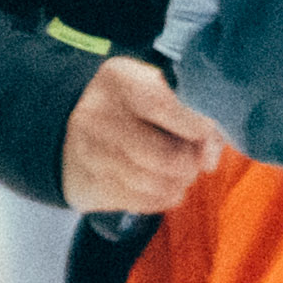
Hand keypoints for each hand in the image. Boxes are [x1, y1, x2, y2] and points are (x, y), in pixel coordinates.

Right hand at [58, 53, 232, 214]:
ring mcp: (88, 153)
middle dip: (191, 163)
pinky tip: (156, 181)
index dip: (195, 126)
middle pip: (167, 157)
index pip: (161, 106)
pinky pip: (147, 203)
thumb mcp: (159, 90)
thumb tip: (209, 159)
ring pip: (160, 185)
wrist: (73, 130)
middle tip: (190, 158)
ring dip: (179, 182)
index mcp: (119, 80)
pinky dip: (163, 196)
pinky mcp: (88, 185)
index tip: (207, 134)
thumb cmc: (135, 109)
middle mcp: (96, 115)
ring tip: (174, 169)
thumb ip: (194, 114)